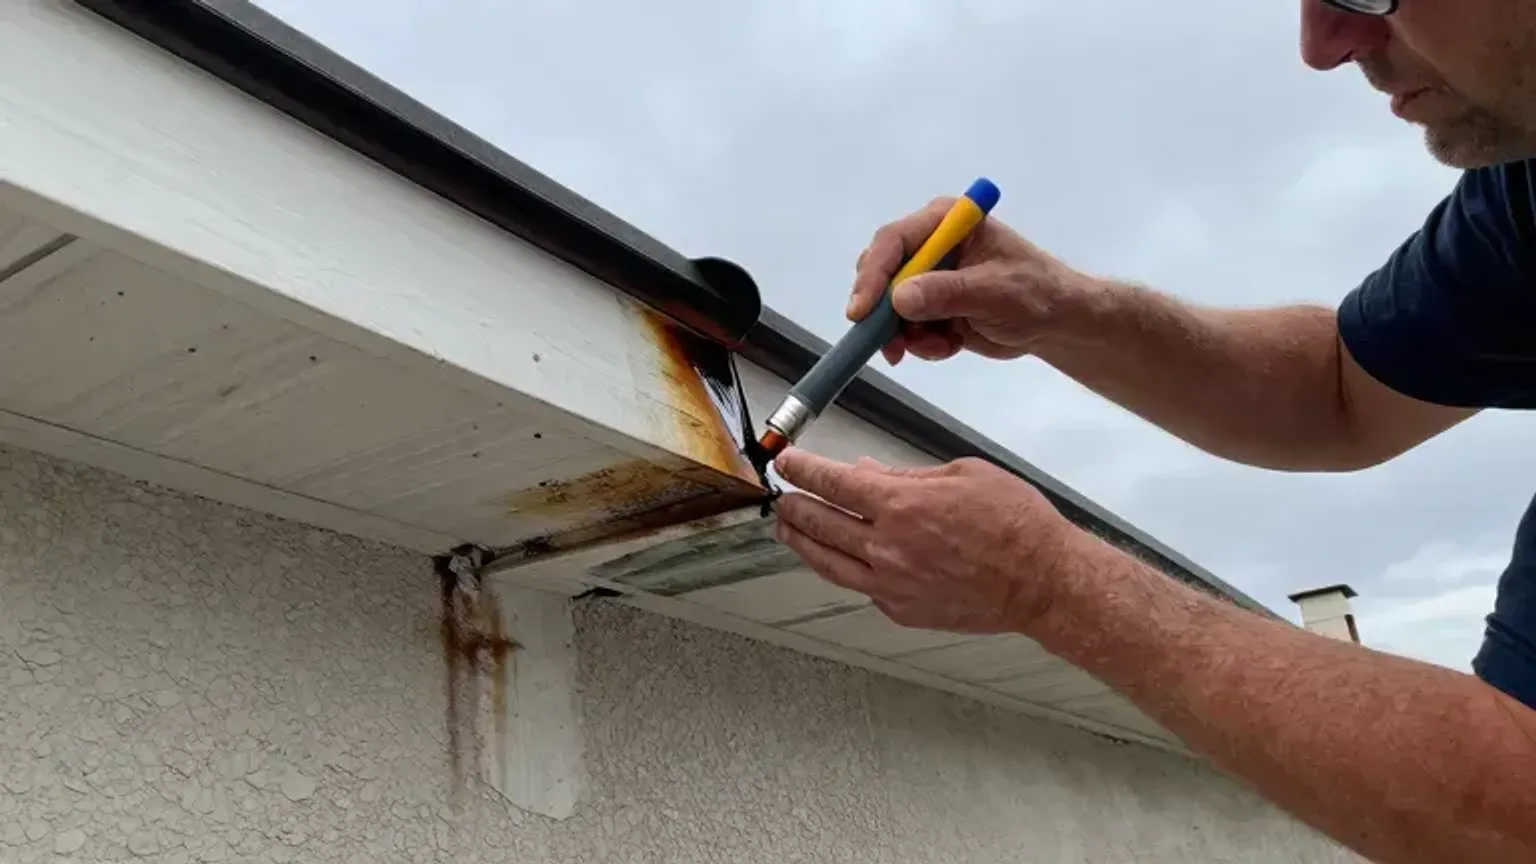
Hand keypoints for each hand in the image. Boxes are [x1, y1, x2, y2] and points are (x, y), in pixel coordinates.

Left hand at [771, 447, 1080, 633]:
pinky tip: (840, 559)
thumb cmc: (1013, 521)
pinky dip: (845, 569)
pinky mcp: (902, 610)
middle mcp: (887, 547)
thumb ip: (905, 475)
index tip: (786, 462)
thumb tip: (865, 472)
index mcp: (901, 505)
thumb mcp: (961, 475)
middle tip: (783, 497)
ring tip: (788, 530)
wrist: (1042, 581)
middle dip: (794, 506)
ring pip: (828, 563)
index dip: (803, 469)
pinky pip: (861, 587)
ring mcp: (892, 584)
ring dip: (801, 543)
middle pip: (819, 524)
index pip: (832, 483)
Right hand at [851, 196, 1091, 365]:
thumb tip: (900, 299)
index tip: (862, 311)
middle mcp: (931, 245)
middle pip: (882, 273)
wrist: (1057, 323)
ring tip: (939, 346)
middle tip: (889, 345)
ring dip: (906, 334)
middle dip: (882, 312)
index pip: (894, 241)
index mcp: (947, 222)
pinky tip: (948, 346)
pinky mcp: (930, 306)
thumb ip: (946, 293)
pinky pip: (905, 327)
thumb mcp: (994, 292)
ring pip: (889, 307)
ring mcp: (928, 277)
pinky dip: (921, 343)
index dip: (874, 275)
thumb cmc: (1036, 294)